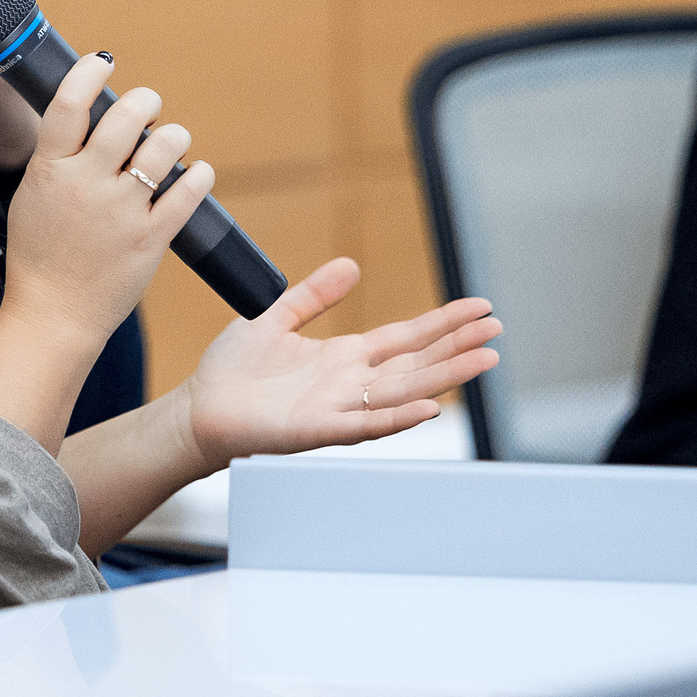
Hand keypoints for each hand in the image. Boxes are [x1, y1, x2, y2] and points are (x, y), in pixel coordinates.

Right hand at [0, 52, 213, 354]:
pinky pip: (188, 192)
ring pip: (164, 147)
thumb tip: (90, 116)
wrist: (53, 316)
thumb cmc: (41, 255)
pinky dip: (199, 176)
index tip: (104, 62)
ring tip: (170, 142)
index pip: (69, 103)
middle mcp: (86, 186)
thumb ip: (59, 157)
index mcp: (49, 171)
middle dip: (146, 101)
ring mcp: (121, 213)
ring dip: (174, 136)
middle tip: (148, 107)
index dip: (89, 73)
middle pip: (127, 117)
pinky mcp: (150, 240)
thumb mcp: (34, 196)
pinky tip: (196, 174)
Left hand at [176, 259, 499, 470]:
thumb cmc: (233, 371)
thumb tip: (351, 265)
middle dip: (457, 346)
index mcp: (344, 357)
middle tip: (496, 331)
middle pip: (416, 363)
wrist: (200, 408)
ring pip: (404, 392)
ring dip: (444, 377)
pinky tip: (429, 407)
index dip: (442, 323)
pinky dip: (399, 417)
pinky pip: (367, 424)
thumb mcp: (277, 317)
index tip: (478, 309)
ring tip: (483, 360)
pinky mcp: (319, 430)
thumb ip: (315, 294)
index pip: (406, 337)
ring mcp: (340, 408)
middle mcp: (350, 384)